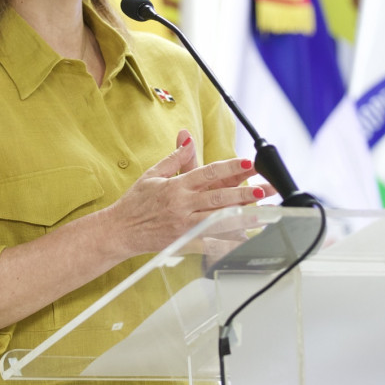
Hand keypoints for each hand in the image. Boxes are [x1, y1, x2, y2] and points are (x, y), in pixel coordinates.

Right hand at [100, 132, 273, 259]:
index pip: (207, 173)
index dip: (230, 167)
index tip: (248, 162)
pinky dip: (227, 243)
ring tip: (264, 214)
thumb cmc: (135, 202)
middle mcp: (182, 206)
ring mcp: (184, 226)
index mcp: (176, 187)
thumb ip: (174, 158)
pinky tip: (245, 240)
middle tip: (264, 190)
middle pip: (218, 198)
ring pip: (218, 221)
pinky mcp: (184, 243)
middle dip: (243, 194)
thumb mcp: (152, 175)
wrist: (119, 231)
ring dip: (242, 218)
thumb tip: (188, 139)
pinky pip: (209, 244)